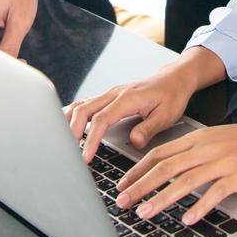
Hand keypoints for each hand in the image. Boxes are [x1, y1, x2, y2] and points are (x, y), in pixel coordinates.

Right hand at [65, 59, 204, 164]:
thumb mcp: (166, 115)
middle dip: (72, 132)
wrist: (174, 79)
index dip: (91, 140)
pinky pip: (85, 104)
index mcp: (127, 99)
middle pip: (84, 110)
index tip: (85, 157)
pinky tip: (66, 125)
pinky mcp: (108, 97)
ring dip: (69, 122)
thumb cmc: (171, 96)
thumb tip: (134, 142)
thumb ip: (149, 129)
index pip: (102, 120)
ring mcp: (109, 94)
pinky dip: (73, 115)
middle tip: (68, 154)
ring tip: (62, 142)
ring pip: (81, 105)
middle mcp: (114, 94)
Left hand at [114, 117, 236, 226]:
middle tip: (122, 201)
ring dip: (161, 199)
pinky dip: (199, 207)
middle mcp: (205, 149)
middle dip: (139, 186)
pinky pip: (215, 193)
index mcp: (197, 139)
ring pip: (184, 181)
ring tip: (145, 213)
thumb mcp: (216, 139)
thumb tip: (170, 166)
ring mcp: (222, 162)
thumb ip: (193, 151)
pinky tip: (188, 219)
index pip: (159, 154)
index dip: (137, 170)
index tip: (122, 184)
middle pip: (165, 168)